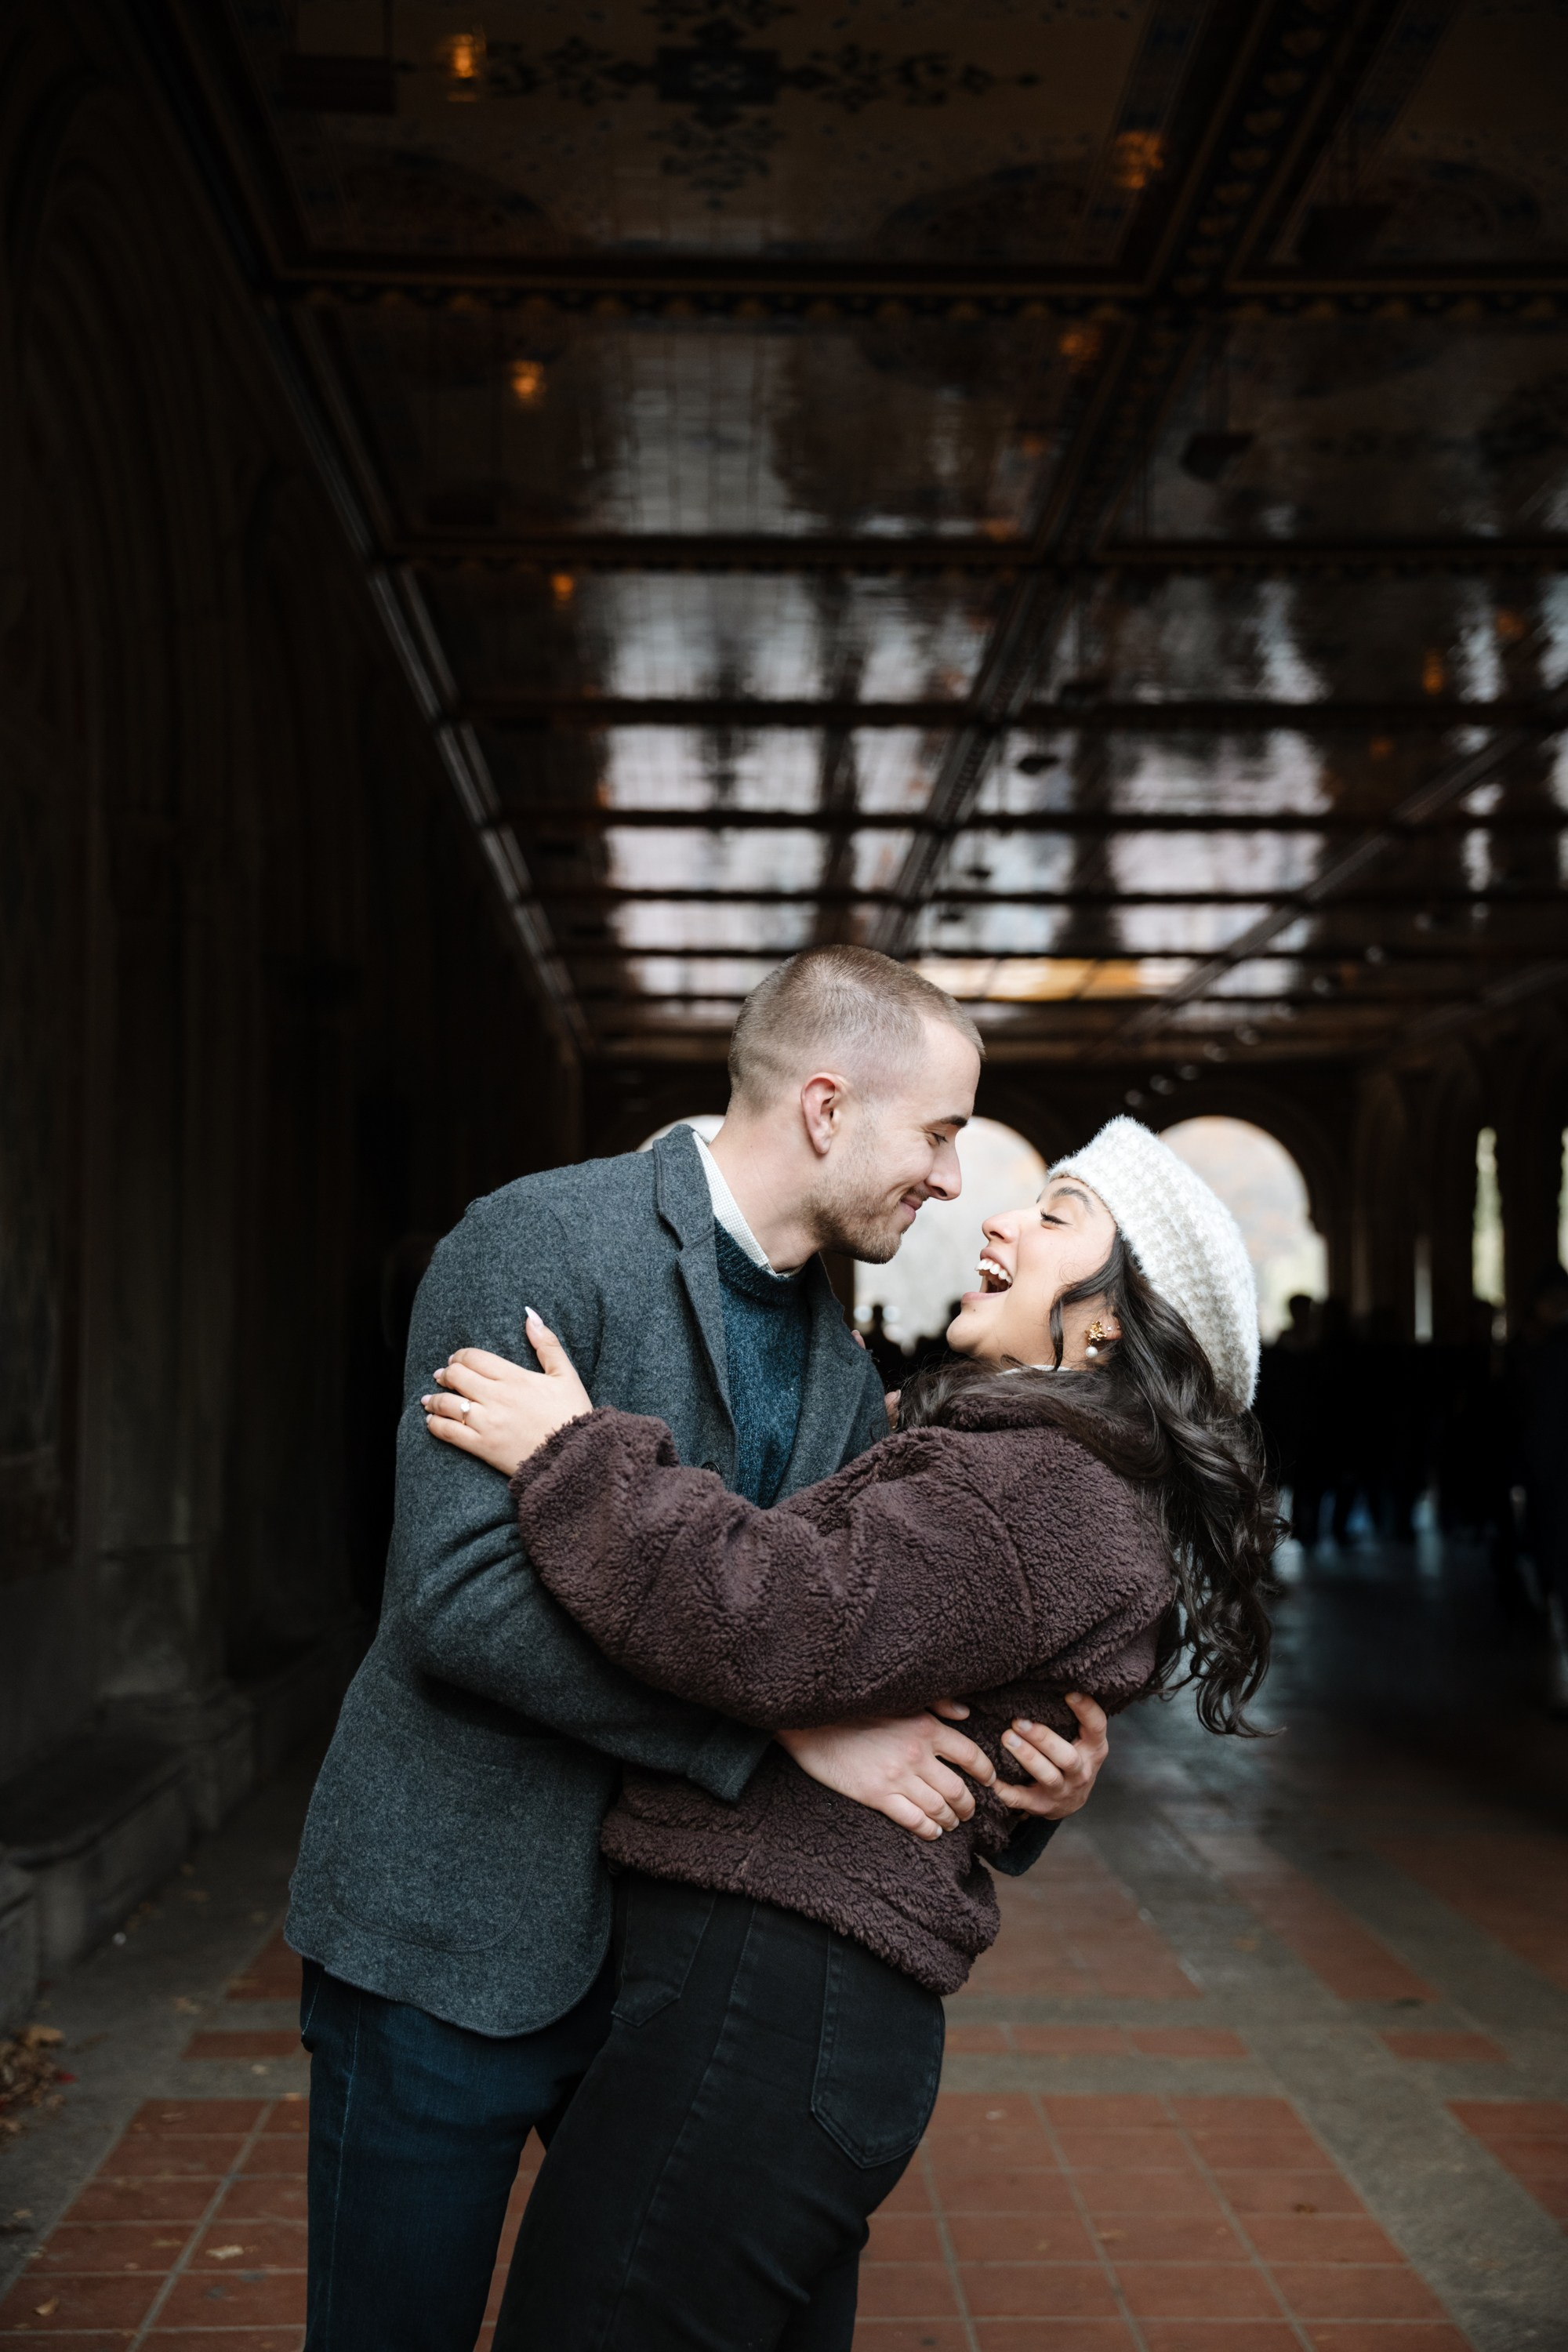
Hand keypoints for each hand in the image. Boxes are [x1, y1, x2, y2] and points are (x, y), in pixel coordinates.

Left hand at [421, 1314, 592, 1474]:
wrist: (574, 1456)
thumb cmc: (572, 1414)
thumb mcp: (566, 1374)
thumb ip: (547, 1343)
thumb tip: (530, 1315)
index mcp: (515, 1377)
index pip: (474, 1358)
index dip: (460, 1356)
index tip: (456, 1360)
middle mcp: (496, 1397)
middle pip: (456, 1377)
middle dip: (445, 1374)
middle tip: (442, 1376)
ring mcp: (487, 1422)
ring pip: (448, 1403)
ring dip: (434, 1399)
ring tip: (429, 1399)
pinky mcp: (482, 1446)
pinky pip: (448, 1432)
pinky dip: (435, 1425)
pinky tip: (432, 1422)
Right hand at [776, 1713, 996, 1842]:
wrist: (812, 1723)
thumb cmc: (857, 1709)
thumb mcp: (902, 1700)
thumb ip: (938, 1704)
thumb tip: (966, 1713)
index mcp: (926, 1728)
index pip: (971, 1755)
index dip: (986, 1773)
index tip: (989, 1781)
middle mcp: (917, 1754)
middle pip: (959, 1790)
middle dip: (969, 1805)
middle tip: (969, 1810)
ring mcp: (897, 1777)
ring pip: (939, 1809)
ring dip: (951, 1820)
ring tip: (951, 1822)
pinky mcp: (876, 1795)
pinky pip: (914, 1821)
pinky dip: (928, 1830)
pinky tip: (931, 1831)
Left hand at [993, 1693, 1109, 1819]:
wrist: (1071, 1800)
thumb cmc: (1072, 1756)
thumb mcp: (1081, 1738)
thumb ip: (1072, 1717)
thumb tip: (1049, 1679)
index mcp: (1094, 1749)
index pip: (1097, 1727)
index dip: (1086, 1710)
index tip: (1069, 1692)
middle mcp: (1081, 1772)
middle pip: (1066, 1757)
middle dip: (1042, 1738)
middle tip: (1018, 1721)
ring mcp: (1063, 1791)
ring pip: (1047, 1776)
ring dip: (1027, 1757)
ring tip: (1007, 1738)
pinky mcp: (1042, 1806)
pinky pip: (1022, 1800)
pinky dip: (1006, 1791)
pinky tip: (992, 1779)